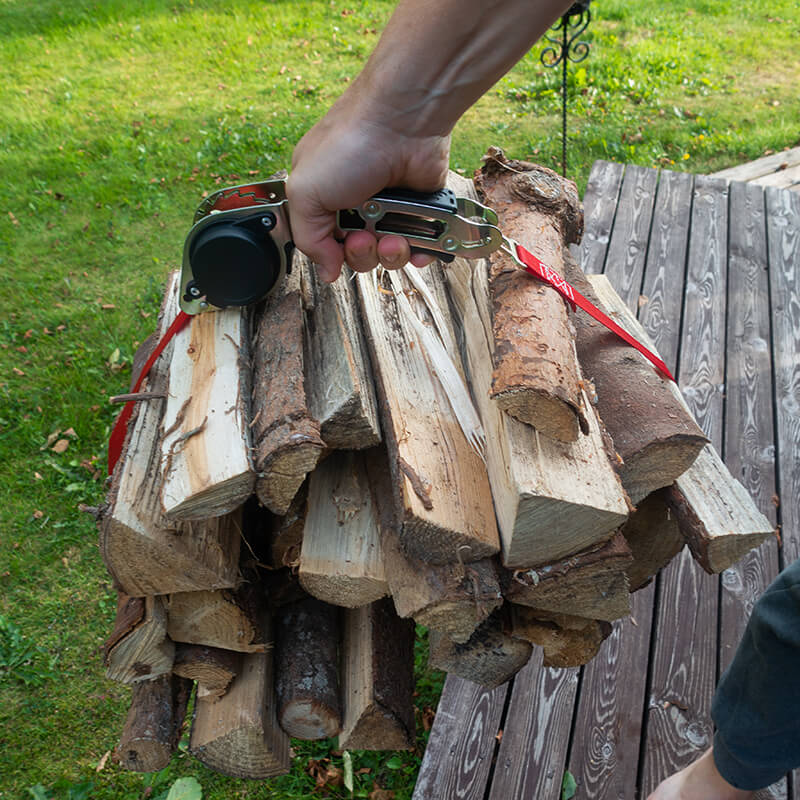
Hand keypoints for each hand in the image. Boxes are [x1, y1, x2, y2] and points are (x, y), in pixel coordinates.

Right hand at [287, 91, 450, 281]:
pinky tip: (419, 243)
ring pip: (390, 255)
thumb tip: (326, 270)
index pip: (326, 245)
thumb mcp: (305, 192)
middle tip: (366, 237)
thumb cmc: (349, 143)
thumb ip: (308, 238)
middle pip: (359, 256)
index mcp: (324, 199)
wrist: (402, 121)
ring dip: (392, 254)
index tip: (338, 247)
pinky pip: (422, 246)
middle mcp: (357, 205)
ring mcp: (390, 208)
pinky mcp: (421, 209)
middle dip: (363, 255)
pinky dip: (422, 250)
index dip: (333, 254)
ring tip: (394, 236)